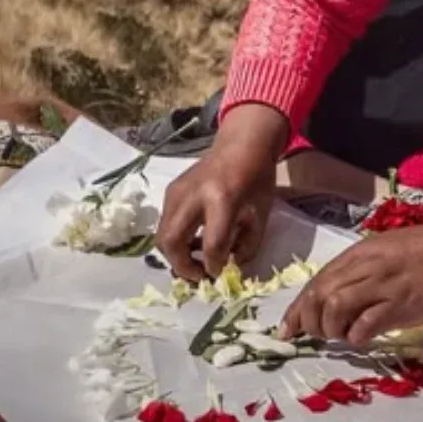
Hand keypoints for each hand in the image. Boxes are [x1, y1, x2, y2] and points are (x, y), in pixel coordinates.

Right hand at [156, 104, 287, 280]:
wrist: (242, 146)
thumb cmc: (256, 181)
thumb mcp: (260, 216)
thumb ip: (246, 247)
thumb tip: (228, 269)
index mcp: (221, 200)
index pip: (211, 244)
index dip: (214, 266)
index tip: (218, 275)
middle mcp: (193, 195)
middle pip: (171, 242)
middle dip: (182, 267)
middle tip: (199, 276)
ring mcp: (177, 192)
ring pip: (162, 235)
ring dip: (175, 255)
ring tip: (196, 261)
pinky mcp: (171, 191)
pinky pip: (165, 223)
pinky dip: (175, 239)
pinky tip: (193, 242)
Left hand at [279, 222, 422, 345]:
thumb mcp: (388, 249)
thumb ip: (361, 269)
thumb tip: (335, 296)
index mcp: (361, 252)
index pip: (318, 280)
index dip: (298, 307)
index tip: (288, 328)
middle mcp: (367, 266)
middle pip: (320, 295)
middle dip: (308, 321)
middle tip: (313, 336)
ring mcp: (383, 286)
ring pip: (335, 308)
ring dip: (330, 329)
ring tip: (340, 336)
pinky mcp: (401, 306)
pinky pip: (365, 325)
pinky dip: (355, 336)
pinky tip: (361, 338)